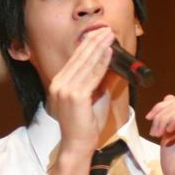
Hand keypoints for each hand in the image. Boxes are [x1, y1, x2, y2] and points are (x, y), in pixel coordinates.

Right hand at [48, 27, 114, 156]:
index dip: (89, 44)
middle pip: (80, 57)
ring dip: (100, 48)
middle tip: (107, 30)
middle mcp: (59, 84)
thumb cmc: (86, 125)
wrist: (78, 144)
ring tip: (110, 36)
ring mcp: (65, 89)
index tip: (100, 34)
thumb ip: (102, 82)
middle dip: (95, 42)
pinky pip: (92, 75)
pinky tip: (109, 53)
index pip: (75, 59)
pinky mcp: (75, 96)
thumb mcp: (95, 98)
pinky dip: (102, 63)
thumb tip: (115, 68)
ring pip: (86, 64)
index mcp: (60, 83)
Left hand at [145, 95, 174, 174]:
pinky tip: (167, 132)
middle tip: (153, 131)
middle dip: (160, 112)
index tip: (149, 119)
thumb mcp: (167, 140)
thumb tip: (166, 101)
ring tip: (157, 134)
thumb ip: (167, 123)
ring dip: (163, 118)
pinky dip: (171, 120)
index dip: (160, 107)